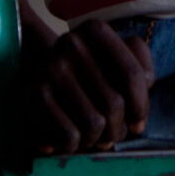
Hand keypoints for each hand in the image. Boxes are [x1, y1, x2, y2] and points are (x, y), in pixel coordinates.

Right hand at [22, 17, 154, 154]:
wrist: (43, 72)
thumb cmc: (92, 70)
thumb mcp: (119, 58)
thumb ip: (141, 70)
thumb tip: (140, 109)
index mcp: (96, 30)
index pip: (132, 75)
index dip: (140, 106)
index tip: (138, 123)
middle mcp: (72, 44)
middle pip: (113, 103)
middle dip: (119, 129)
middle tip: (114, 134)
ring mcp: (50, 68)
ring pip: (93, 124)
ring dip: (97, 139)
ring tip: (94, 136)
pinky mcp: (33, 94)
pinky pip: (68, 135)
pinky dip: (74, 145)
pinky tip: (71, 140)